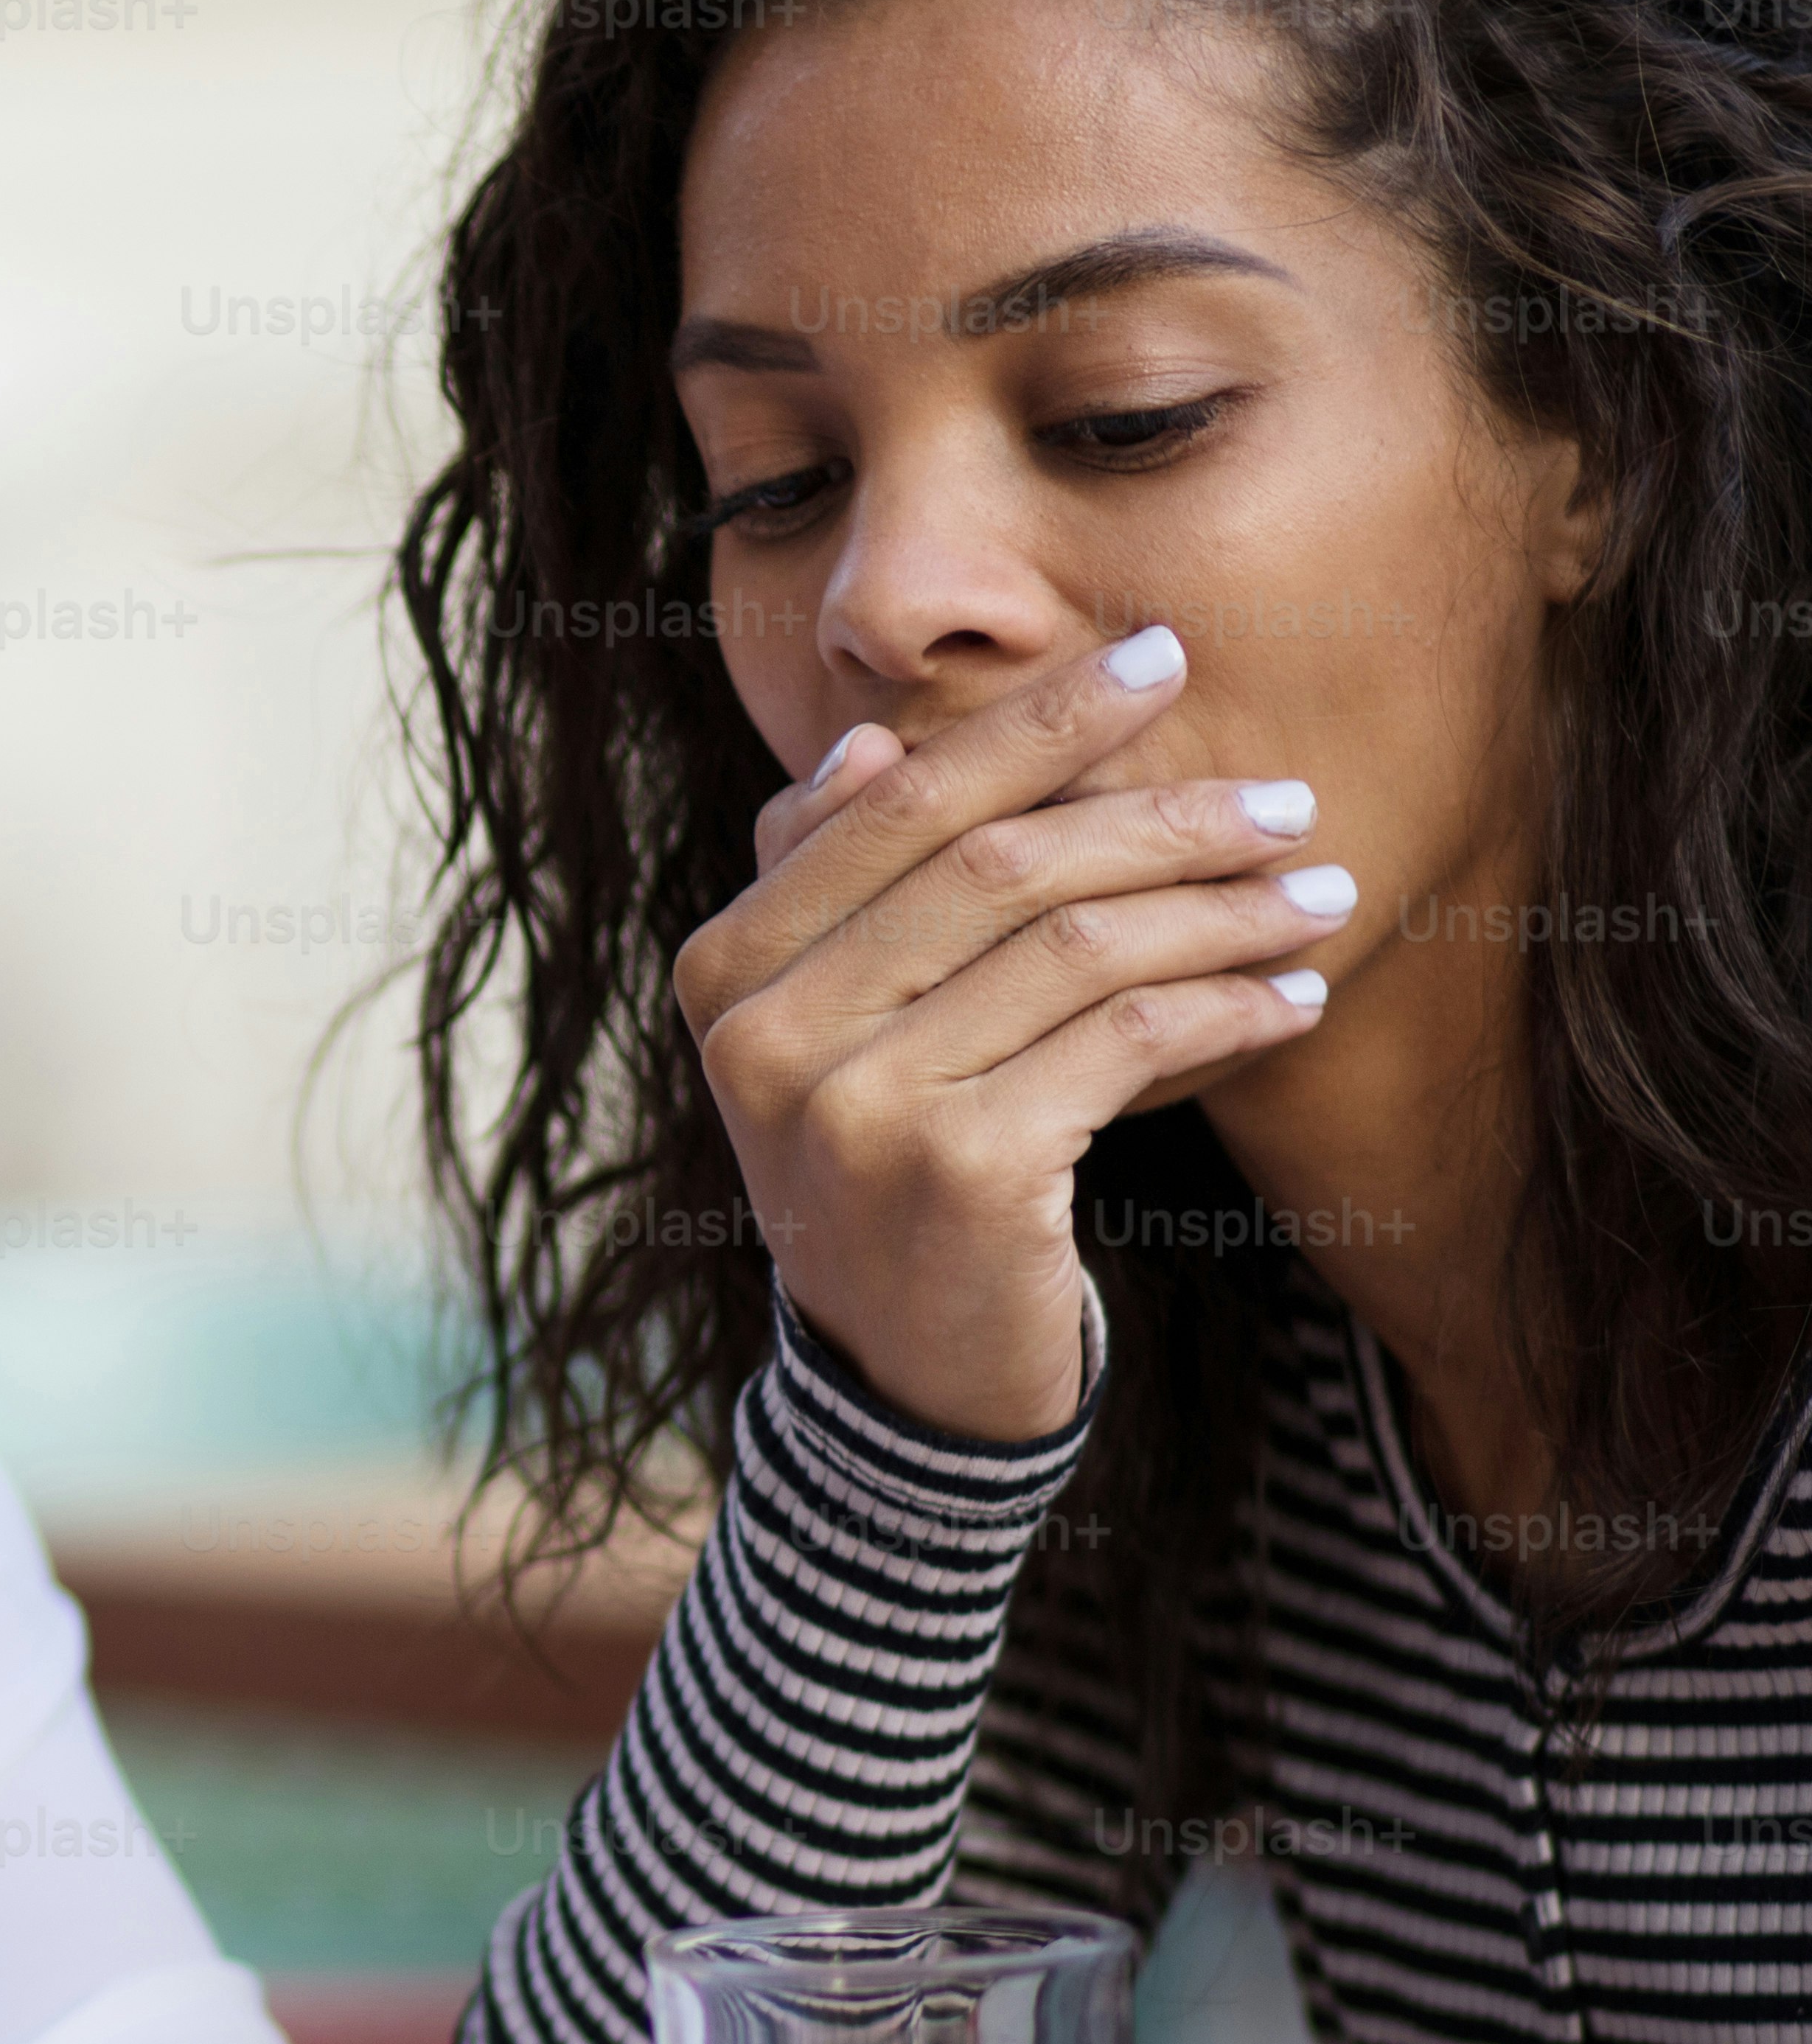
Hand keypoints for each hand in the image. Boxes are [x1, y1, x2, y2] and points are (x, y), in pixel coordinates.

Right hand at [670, 625, 1335, 1441]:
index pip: (897, 805)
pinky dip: (1224, 1006)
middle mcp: (769, 1035)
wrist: (903, 1381)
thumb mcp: (830, 1034)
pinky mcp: (961, 1172)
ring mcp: (856, 1107)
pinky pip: (1123, 1042)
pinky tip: (1291, 998)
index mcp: (724, 973)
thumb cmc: (888, 1174)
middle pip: (996, 867)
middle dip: (1159, 815)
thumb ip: (828, 893)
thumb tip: (860, 747)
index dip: (1033, 724)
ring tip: (1319, 892)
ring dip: (1221, 909)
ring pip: (1073, 947)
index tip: (1160, 662)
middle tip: (1284, 797)